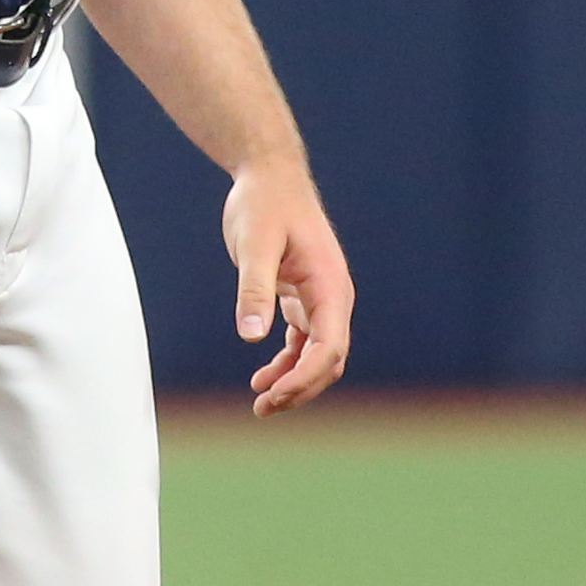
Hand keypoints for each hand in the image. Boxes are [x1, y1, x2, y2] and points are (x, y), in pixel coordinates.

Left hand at [223, 163, 352, 415]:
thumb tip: (253, 338)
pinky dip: (287, 362)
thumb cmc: (263, 205)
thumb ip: (254, 289)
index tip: (272, 397)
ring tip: (261, 403)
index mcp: (331, 287)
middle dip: (300, 388)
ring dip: (294, 381)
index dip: (304, 379)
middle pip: (328, 359)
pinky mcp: (302, 296)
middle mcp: (333, 297)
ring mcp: (320, 298)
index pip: (329, 348)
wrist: (268, 177)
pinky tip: (263, 377)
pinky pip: (303, 341)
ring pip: (316, 354)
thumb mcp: (254, 244)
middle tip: (262, 409)